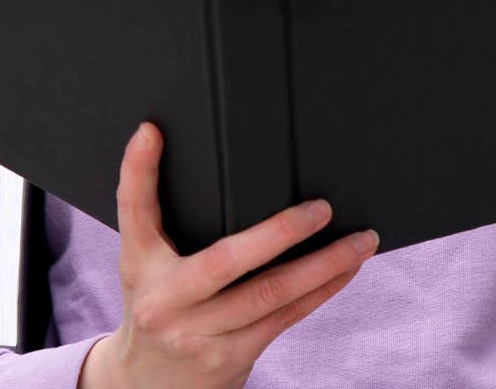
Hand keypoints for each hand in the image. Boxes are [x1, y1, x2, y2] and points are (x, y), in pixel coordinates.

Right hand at [78, 122, 378, 388]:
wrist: (147, 383)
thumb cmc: (157, 306)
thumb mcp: (143, 263)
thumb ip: (157, 216)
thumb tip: (179, 149)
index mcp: (139, 264)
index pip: (134, 210)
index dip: (138, 170)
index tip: (151, 132)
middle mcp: (164, 300)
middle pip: (225, 261)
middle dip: (280, 233)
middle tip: (322, 208)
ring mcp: (198, 334)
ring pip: (270, 293)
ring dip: (324, 265)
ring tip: (360, 240)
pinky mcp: (230, 356)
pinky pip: (284, 317)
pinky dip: (321, 291)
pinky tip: (345, 270)